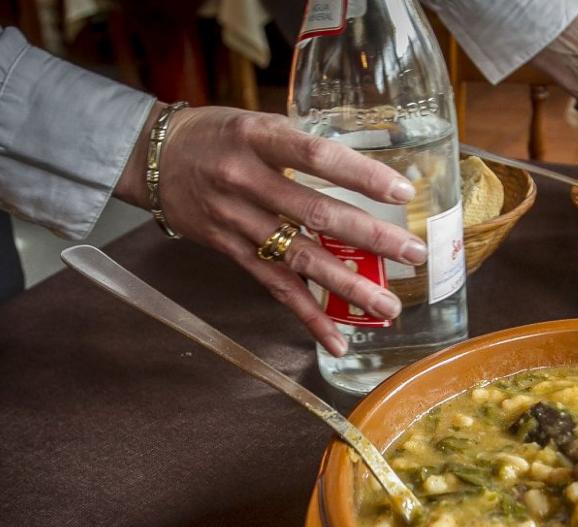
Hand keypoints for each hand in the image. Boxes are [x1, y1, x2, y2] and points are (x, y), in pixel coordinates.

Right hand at [115, 104, 424, 355]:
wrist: (152, 158)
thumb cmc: (219, 136)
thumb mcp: (259, 123)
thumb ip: (305, 147)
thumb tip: (371, 174)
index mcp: (258, 138)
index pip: (317, 156)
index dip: (362, 175)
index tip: (403, 192)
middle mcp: (246, 181)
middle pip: (316, 213)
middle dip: (370, 237)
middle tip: (412, 253)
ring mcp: (237, 221)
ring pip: (300, 258)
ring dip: (349, 286)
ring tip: (388, 305)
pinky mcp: (232, 252)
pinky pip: (276, 288)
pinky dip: (309, 317)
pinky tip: (338, 340)